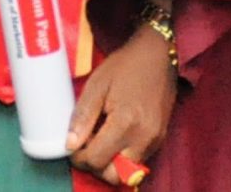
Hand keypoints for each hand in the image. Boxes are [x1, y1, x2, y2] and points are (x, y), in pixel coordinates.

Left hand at [65, 27, 176, 184]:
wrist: (158, 55)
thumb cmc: (125, 66)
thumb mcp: (97, 85)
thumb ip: (82, 117)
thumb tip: (70, 145)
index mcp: (126, 123)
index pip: (97, 160)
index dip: (79, 157)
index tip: (72, 146)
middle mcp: (144, 138)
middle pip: (114, 174)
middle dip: (95, 166)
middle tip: (85, 147)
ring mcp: (155, 140)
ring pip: (127, 171)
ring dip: (109, 162)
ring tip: (98, 139)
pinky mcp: (160, 139)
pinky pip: (138, 159)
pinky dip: (122, 155)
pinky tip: (113, 135)